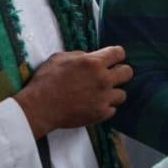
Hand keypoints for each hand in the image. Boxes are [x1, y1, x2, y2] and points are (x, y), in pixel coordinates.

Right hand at [14, 46, 130, 137]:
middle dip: (120, 72)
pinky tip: (95, 105)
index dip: (116, 55)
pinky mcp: (100, 113)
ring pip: (123, 94)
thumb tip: (90, 57)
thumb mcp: (60, 58)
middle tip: (110, 76)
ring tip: (101, 94)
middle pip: (128, 72)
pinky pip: (113, 109)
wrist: (39, 107)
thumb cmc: (46, 80)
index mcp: (94, 63)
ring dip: (113, 92)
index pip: (119, 53)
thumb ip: (80, 56)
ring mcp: (103, 98)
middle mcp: (103, 79)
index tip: (112, 59)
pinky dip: (105, 107)